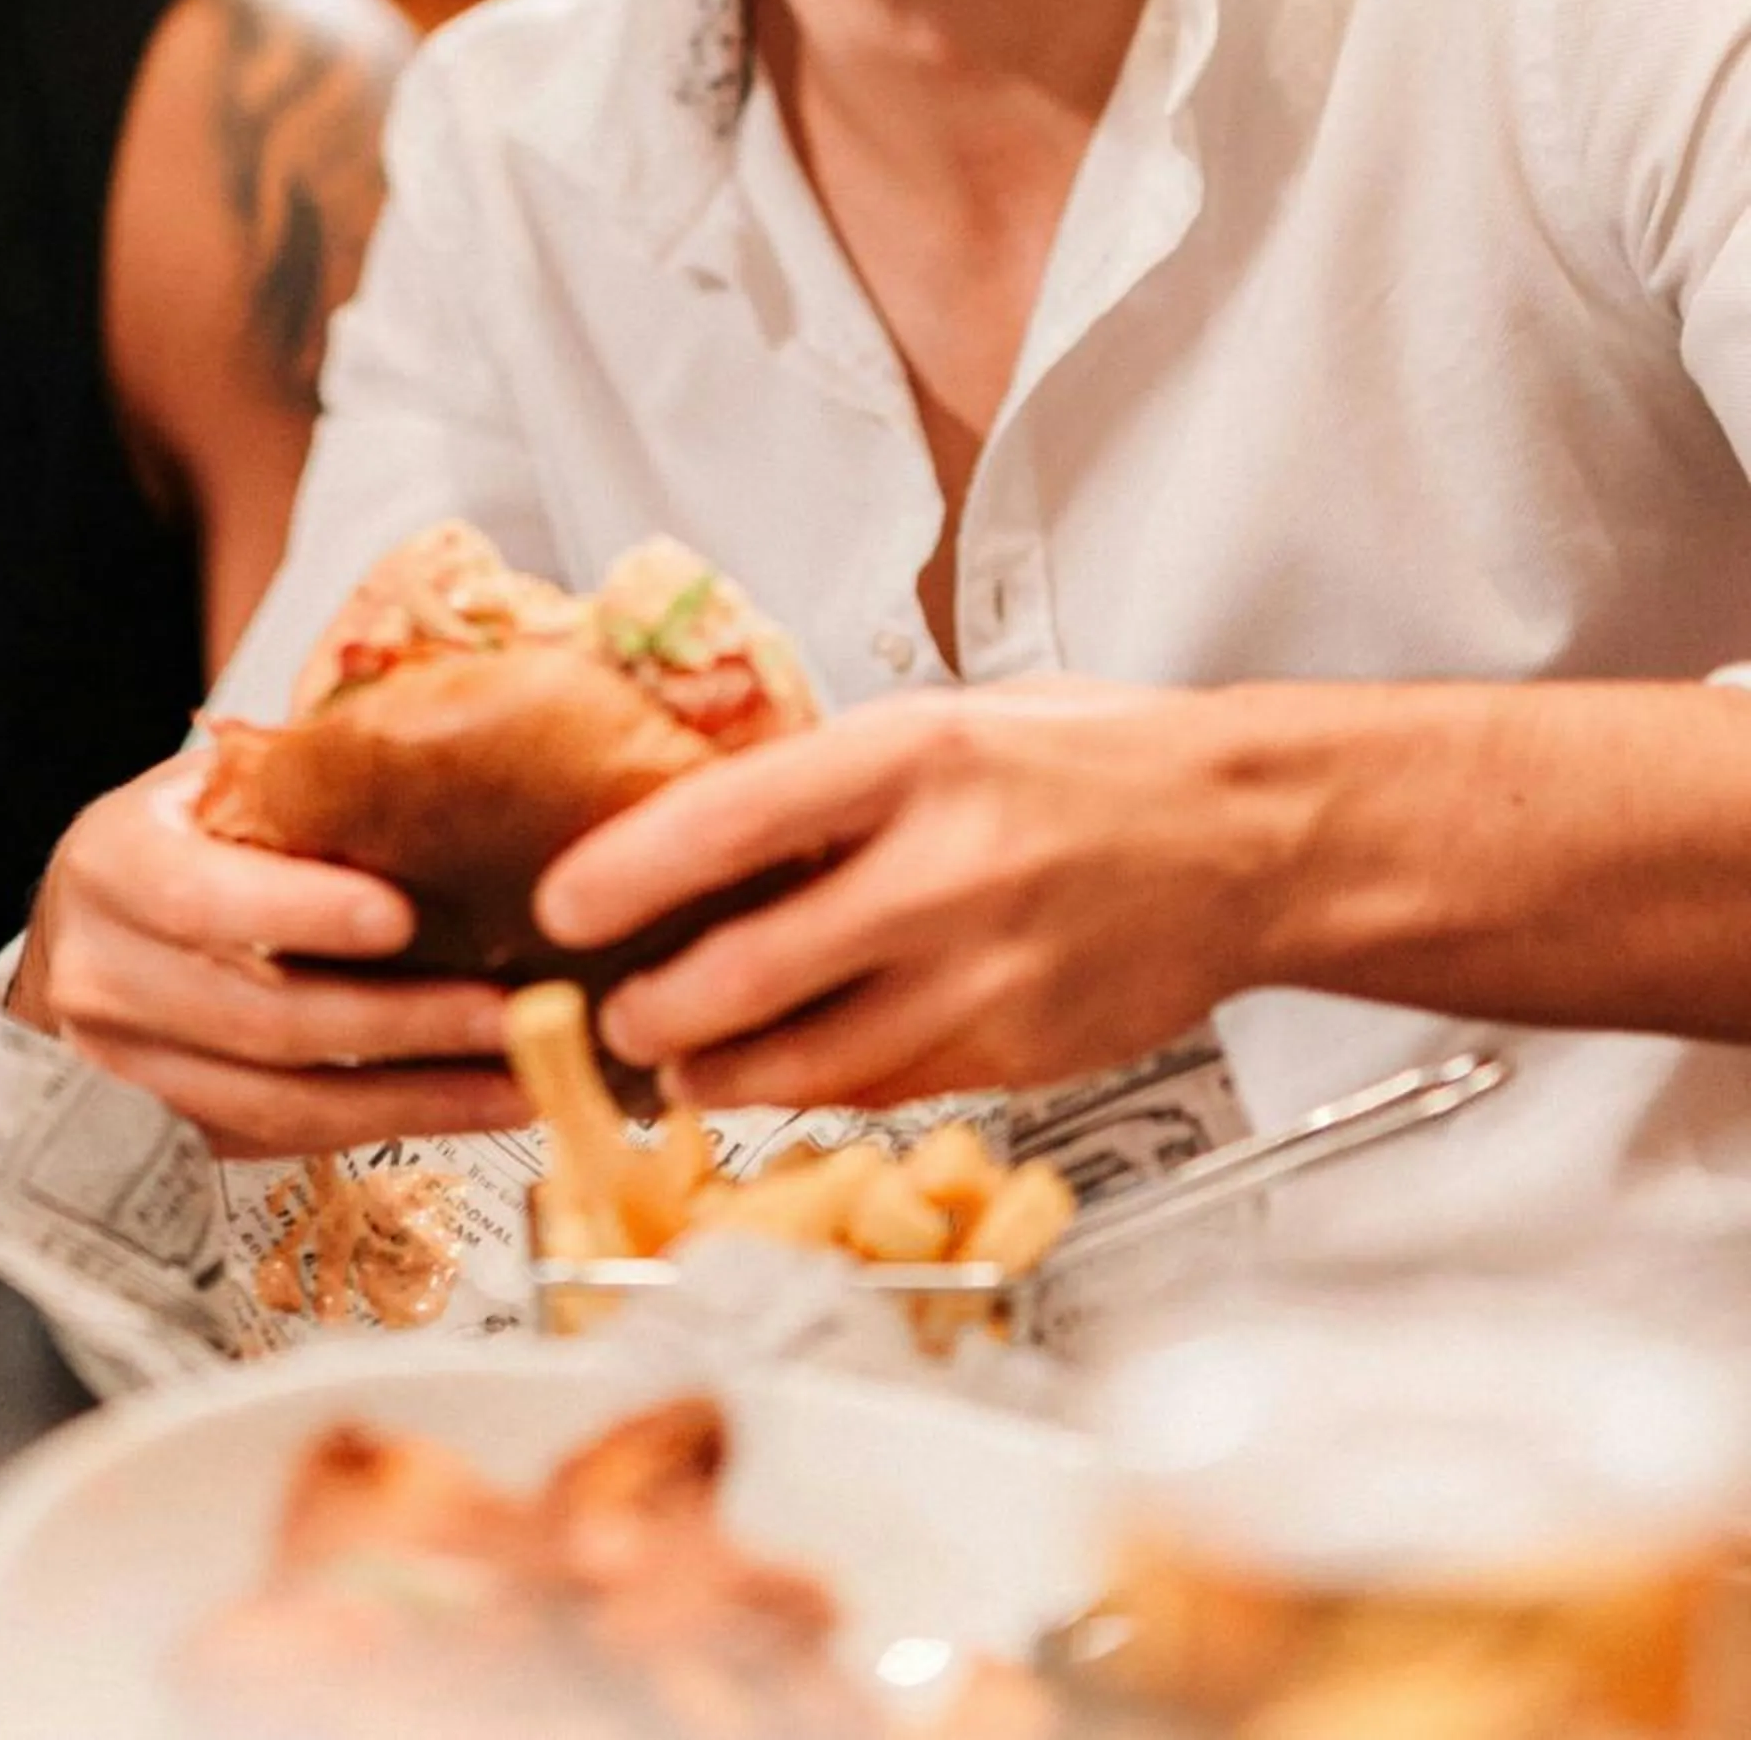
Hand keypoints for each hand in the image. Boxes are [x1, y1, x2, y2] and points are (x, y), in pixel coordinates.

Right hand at [13, 750, 526, 1154]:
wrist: (83, 932)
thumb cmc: (176, 838)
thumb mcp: (211, 788)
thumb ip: (293, 788)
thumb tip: (439, 770)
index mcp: (111, 866)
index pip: (200, 898)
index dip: (301, 912)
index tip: (403, 915)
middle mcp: (102, 978)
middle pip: (260, 1019)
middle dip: (398, 1022)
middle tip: (508, 1011)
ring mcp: (127, 1070)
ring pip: (280, 1104)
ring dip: (413, 1098)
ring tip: (520, 1076)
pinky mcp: (169, 1131)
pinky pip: (285, 1143)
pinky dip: (386, 1125)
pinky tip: (468, 1104)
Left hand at [536, 681, 1275, 1108]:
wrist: (1247, 836)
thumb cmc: (1096, 763)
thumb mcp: (950, 723)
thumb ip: (833, 779)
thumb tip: (701, 827)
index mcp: (916, 757)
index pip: (729, 821)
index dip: (626, 874)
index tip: (564, 904)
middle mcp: (945, 870)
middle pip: (744, 973)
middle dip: (651, 1013)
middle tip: (616, 1014)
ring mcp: (984, 974)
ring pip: (802, 1062)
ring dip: (716, 1073)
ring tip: (680, 1061)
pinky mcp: (1016, 1053)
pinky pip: (879, 1088)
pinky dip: (816, 1087)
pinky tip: (785, 1070)